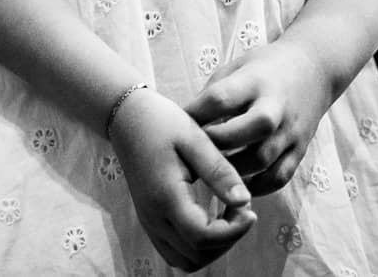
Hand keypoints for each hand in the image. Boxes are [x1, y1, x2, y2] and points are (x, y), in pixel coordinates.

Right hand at [108, 86, 255, 270]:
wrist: (127, 118)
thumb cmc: (162, 122)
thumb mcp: (194, 138)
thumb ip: (219, 172)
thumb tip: (245, 201)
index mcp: (166, 196)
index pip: (203, 237)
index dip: (234, 231)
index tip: (250, 209)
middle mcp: (154, 217)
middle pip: (197, 254)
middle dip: (228, 238)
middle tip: (241, 207)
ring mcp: (150, 222)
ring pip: (186, 260)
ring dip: (213, 247)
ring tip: (228, 216)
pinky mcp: (150, 221)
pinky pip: (175, 252)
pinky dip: (197, 247)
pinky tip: (210, 220)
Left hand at [184, 37, 334, 195]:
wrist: (314, 68)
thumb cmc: (265, 68)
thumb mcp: (237, 66)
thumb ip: (214, 92)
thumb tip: (183, 121)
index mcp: (255, 80)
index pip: (222, 98)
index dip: (196, 112)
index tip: (176, 123)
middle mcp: (276, 106)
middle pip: (250, 128)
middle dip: (219, 142)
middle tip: (197, 149)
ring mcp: (291, 130)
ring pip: (263, 158)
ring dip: (233, 169)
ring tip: (212, 171)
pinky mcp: (300, 149)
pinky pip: (278, 176)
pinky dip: (256, 187)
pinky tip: (237, 184)